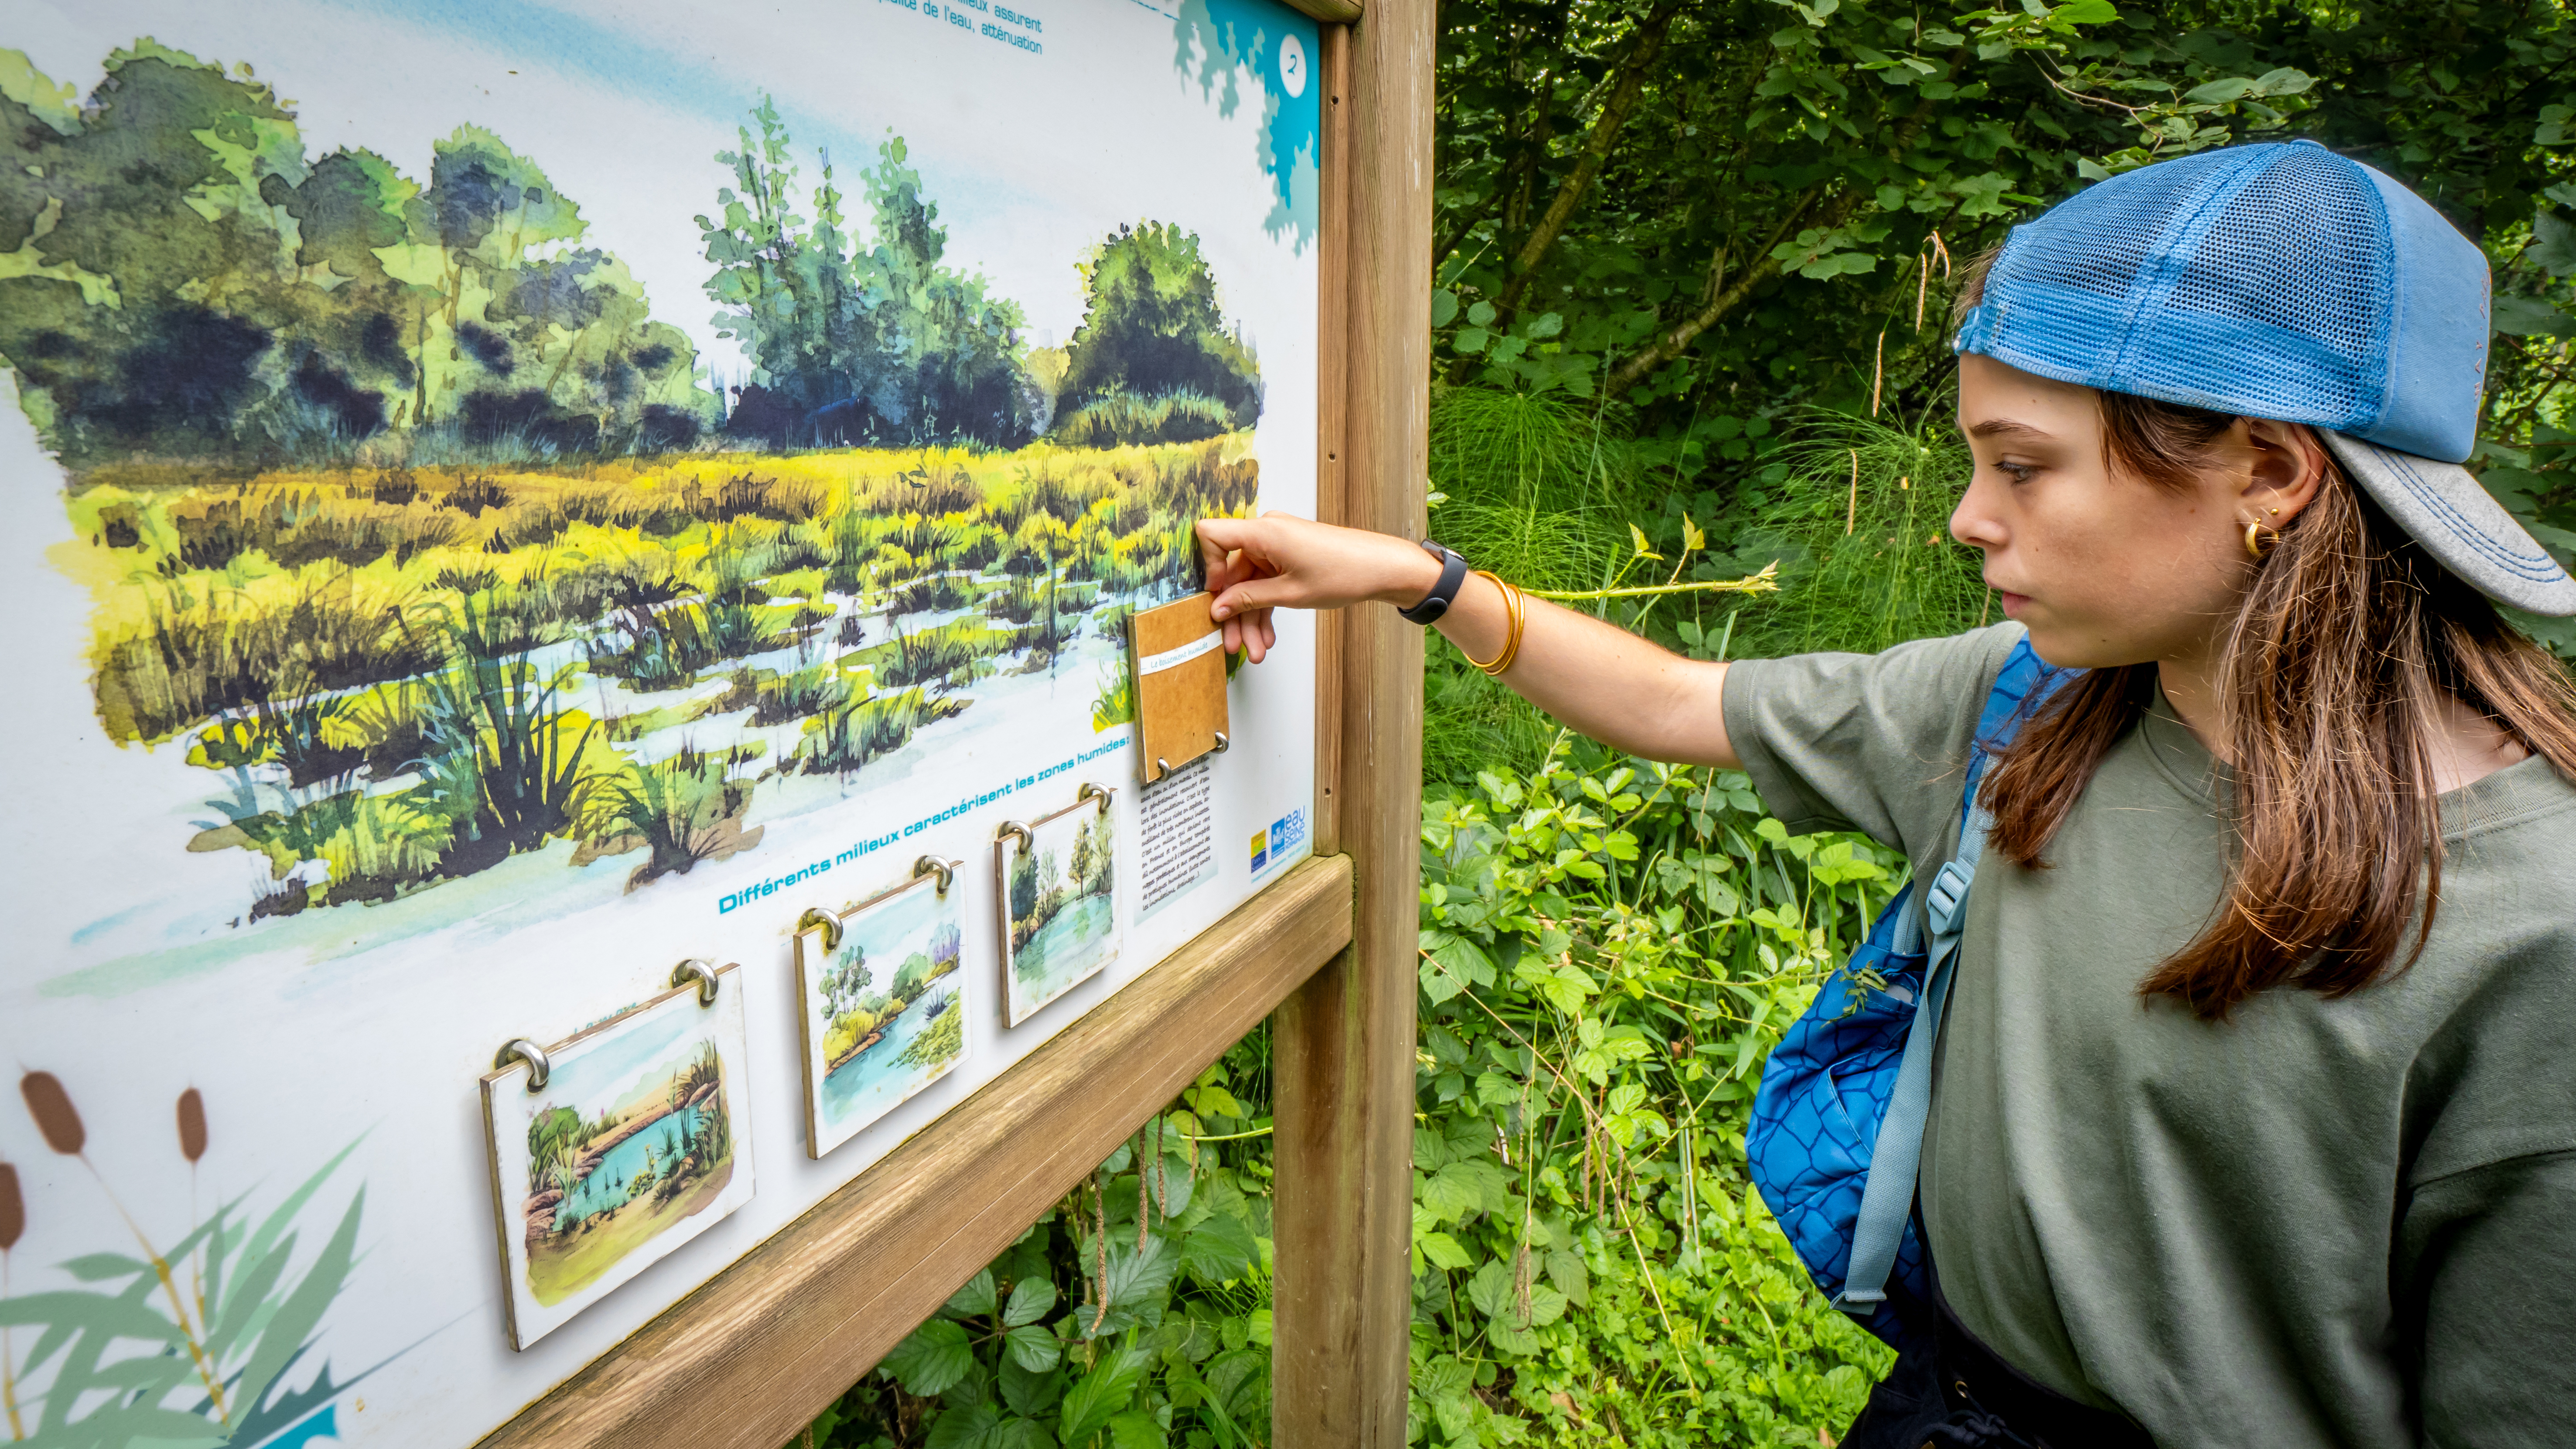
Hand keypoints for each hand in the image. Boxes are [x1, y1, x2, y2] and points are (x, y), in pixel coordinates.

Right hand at [1194, 513, 1443, 662]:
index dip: (1208, 568)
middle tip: (1234, 643)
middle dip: (1234, 612)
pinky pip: (1267, 582)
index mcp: (1264, 531)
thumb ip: (1249, 599)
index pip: (1212, 535)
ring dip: (1251, 618)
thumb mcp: (1291, 594)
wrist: (1383, 568)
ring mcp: (1278, 545)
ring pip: (1251, 584)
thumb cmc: (1346, 572)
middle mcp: (1268, 532)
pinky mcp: (1288, 556)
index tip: (1216, 599)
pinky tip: (1267, 636)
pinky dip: (1267, 607)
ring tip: (1256, 650)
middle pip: (1233, 573)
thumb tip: (1218, 608)